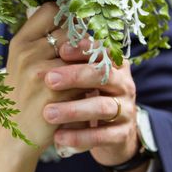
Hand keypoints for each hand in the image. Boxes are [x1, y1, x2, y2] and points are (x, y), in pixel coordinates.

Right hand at [3, 3, 80, 151]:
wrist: (14, 135)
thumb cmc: (22, 95)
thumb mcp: (20, 63)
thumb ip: (39, 40)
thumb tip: (70, 15)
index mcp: (19, 41)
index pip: (50, 11)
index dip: (66, 17)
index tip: (74, 29)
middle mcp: (27, 52)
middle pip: (71, 30)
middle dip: (82, 42)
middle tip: (87, 55)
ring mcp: (41, 72)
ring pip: (82, 53)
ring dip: (90, 62)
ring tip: (90, 74)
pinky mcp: (55, 92)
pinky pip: (85, 78)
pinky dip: (90, 83)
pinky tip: (87, 92)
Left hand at [42, 44, 139, 166]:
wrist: (110, 133)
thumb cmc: (88, 94)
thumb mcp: (82, 75)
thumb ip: (69, 58)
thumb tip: (46, 34)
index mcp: (113, 63)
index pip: (100, 50)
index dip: (82, 49)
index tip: (61, 49)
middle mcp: (123, 83)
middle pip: (103, 75)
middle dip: (75, 76)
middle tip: (49, 79)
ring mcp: (126, 109)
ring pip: (102, 107)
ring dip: (74, 109)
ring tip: (48, 113)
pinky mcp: (122, 134)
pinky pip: (103, 136)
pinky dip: (80, 137)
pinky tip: (58, 137)